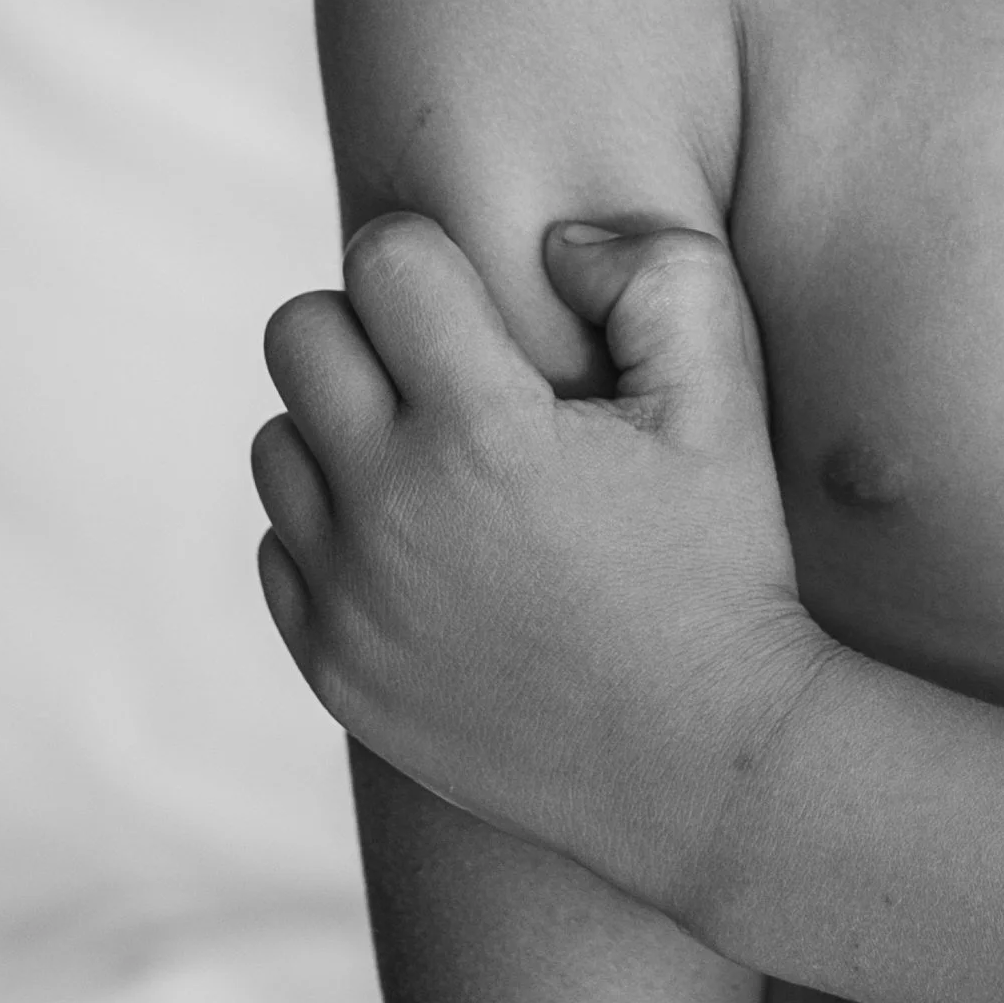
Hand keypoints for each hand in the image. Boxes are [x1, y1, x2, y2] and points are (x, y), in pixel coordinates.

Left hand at [253, 214, 830, 929]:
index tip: (484, 301)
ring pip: (277, 440)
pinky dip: (336, 528)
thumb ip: (654, 272)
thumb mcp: (726, 396)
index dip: (437, 258)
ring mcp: (349, 599)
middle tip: (455, 369)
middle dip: (374, 328)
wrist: (702, 760)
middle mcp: (391, 512)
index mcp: (483, 430)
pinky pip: (281, 547)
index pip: (381, 260)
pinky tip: (428, 542)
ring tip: (443, 458)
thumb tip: (551, 242)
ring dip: (345, 428)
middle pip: (299, 334)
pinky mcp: (332, 668)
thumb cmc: (722, 561)